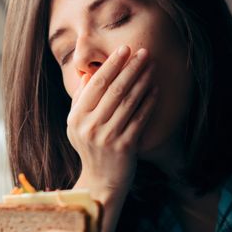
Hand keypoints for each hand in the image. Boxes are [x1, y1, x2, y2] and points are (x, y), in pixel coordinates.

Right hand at [68, 45, 156, 203]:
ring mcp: (107, 137)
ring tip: (151, 66)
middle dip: (130, 67)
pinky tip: (155, 89)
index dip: (111, 65)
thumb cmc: (91, 148)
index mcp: (76, 118)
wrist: (101, 181)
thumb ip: (81, 100)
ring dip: (142, 80)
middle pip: (114, 89)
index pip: (96, 84)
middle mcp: (90, 127)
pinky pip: (140, 118)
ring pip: (128, 101)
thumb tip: (89, 74)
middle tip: (143, 51)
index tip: (124, 49)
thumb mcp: (77, 126)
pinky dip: (148, 101)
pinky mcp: (124, 146)